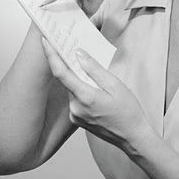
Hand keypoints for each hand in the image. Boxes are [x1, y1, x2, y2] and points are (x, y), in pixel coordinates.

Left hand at [41, 37, 153, 155]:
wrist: (132, 137)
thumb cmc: (128, 111)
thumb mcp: (115, 85)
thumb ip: (95, 69)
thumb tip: (79, 54)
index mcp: (85, 97)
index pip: (61, 72)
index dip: (51, 55)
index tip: (45, 41)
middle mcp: (75, 107)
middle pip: (65, 80)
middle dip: (68, 64)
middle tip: (70, 48)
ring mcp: (75, 115)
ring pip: (71, 89)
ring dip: (76, 78)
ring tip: (89, 70)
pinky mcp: (77, 120)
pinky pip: (75, 99)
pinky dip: (80, 89)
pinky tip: (93, 88)